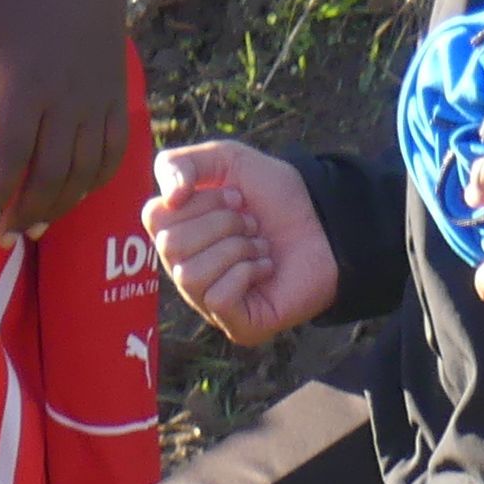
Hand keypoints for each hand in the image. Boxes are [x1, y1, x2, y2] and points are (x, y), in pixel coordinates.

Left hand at [0, 0, 132, 234]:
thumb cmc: (21, 2)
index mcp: (31, 87)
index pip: (15, 155)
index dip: (0, 194)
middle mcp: (69, 102)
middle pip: (52, 173)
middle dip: (27, 211)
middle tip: (4, 236)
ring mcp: (100, 103)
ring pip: (85, 171)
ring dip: (60, 205)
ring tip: (34, 227)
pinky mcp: (119, 100)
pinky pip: (114, 153)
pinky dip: (96, 182)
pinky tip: (74, 196)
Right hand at [148, 140, 337, 343]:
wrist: (328, 222)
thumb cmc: (277, 195)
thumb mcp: (226, 160)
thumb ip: (181, 163)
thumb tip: (168, 199)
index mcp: (178, 233)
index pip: (155, 217)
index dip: (198, 201)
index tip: (237, 197)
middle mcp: (185, 269)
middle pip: (171, 245)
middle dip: (222, 224)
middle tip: (253, 223)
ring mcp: (207, 300)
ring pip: (191, 274)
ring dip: (236, 249)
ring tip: (261, 246)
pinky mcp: (235, 323)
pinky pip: (218, 297)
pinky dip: (246, 273)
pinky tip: (266, 269)